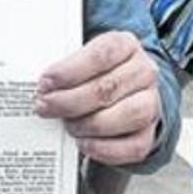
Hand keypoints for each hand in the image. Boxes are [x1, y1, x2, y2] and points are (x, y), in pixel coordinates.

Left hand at [34, 31, 160, 164]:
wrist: (124, 88)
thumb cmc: (96, 71)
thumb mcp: (83, 57)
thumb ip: (66, 67)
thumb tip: (41, 86)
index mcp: (126, 45)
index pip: (102, 54)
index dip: (71, 70)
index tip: (46, 82)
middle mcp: (144, 71)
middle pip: (108, 87)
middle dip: (70, 101)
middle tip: (45, 106)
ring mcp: (151, 102)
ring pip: (128, 116)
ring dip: (89, 124)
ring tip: (67, 125)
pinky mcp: (149, 131)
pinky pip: (135, 146)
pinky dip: (106, 149)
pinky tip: (84, 143)